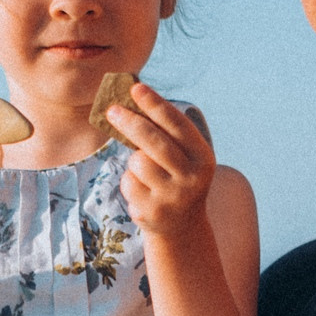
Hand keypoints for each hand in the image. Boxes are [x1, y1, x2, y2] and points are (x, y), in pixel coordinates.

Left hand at [103, 82, 216, 233]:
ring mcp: (173, 197)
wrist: (182, 227)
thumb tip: (129, 105)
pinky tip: (143, 191)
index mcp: (203, 157)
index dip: (155, 104)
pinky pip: (129, 182)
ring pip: (138, 162)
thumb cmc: (176, 179)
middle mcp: (192, 178)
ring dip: (134, 162)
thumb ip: (163, 135)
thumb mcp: (181, 158)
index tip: (136, 88)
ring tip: (145, 172)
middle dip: (131, 122)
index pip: (177, 124)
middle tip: (111, 110)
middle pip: (154, 142)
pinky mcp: (152, 211)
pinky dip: (130, 181)